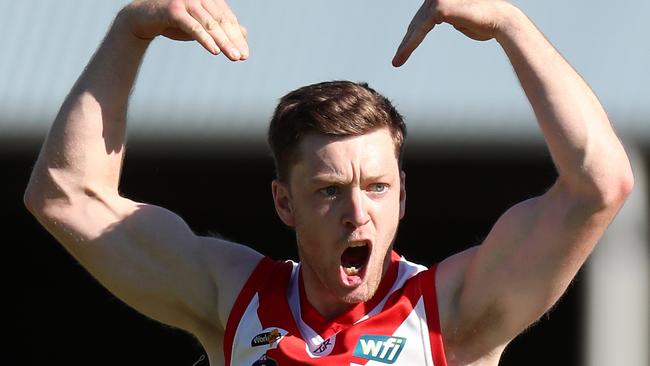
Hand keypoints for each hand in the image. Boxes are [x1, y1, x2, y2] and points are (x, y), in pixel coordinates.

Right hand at [119, 0, 247, 60]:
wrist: (144, 19)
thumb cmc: (174, 21)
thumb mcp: (201, 25)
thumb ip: (221, 26)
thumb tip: (244, 32)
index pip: (228, 18)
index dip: (237, 36)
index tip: (246, 54)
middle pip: (222, 20)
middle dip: (233, 41)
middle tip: (242, 58)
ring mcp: (186, 0)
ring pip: (210, 24)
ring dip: (223, 42)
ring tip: (233, 57)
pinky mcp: (174, 10)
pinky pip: (194, 27)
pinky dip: (206, 39)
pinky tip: (215, 51)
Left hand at [392, 0, 511, 66]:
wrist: (501, 21)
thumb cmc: (485, 23)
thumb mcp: (461, 20)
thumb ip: (450, 19)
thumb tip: (439, 19)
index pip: (424, 17)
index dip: (413, 34)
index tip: (404, 50)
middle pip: (417, 21)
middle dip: (406, 42)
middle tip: (397, 60)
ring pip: (417, 26)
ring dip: (406, 46)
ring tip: (397, 62)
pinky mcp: (439, 8)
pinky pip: (421, 29)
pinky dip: (412, 43)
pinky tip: (404, 54)